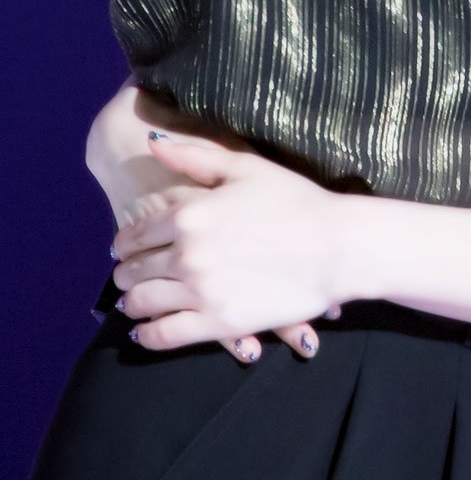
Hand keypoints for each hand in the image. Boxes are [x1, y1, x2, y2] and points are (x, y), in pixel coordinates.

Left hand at [109, 136, 340, 361]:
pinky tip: (147, 331)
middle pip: (132, 270)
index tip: (125, 248)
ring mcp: (200, 291)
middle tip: (130, 275)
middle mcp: (186, 254)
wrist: (337, 246)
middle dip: (126, 272)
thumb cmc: (296, 201)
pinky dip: (148, 335)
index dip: (124, 242)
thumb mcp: (246, 167)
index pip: (134, 234)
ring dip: (131, 303)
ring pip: (140, 304)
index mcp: (189, 214)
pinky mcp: (218, 323)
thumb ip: (194, 157)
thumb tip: (152, 143)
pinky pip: (163, 336)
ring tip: (136, 302)